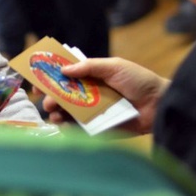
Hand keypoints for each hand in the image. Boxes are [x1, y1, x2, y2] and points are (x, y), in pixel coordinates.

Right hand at [41, 57, 169, 134]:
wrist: (160, 104)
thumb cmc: (139, 80)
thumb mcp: (114, 66)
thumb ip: (89, 67)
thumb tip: (63, 70)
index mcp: (91, 77)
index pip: (66, 77)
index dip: (50, 78)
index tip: (36, 80)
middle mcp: (89, 95)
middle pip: (63, 96)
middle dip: (51, 97)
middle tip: (46, 101)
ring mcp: (93, 112)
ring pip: (68, 113)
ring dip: (57, 113)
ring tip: (55, 114)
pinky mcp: (100, 128)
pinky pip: (80, 129)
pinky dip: (69, 128)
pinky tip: (64, 126)